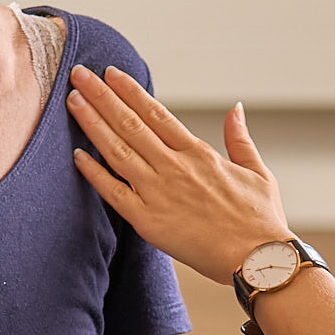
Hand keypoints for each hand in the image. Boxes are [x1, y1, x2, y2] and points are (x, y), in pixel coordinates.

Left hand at [67, 66, 289, 283]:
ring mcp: (159, 193)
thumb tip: (236, 109)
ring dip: (93, 123)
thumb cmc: (260, 221)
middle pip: (130, 123)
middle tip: (79, 74)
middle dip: (102, 96)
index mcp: (199, 153)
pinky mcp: (148, 221)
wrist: (258, 260)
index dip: (130, 91)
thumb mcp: (257, 172)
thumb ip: (240, 138)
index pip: (156, 113)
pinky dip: (94, 172)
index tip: (111, 74)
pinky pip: (114, 192)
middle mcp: (175, 167)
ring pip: (118, 150)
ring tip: (73, 101)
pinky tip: (77, 155)